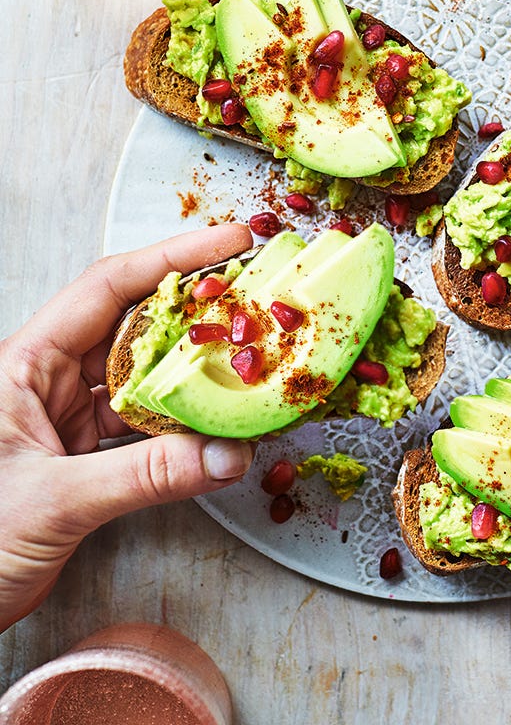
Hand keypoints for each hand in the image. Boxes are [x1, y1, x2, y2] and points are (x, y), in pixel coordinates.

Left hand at [0, 225, 255, 632]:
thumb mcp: (51, 501)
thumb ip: (143, 477)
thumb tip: (223, 457)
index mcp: (24, 365)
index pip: (107, 290)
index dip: (172, 259)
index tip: (226, 244)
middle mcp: (49, 380)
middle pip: (134, 325)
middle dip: (194, 311)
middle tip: (250, 300)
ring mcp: (69, 415)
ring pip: (145, 377)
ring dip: (193, 373)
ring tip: (243, 361)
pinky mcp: (84, 452)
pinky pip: (145, 423)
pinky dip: (183, 424)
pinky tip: (214, 425)